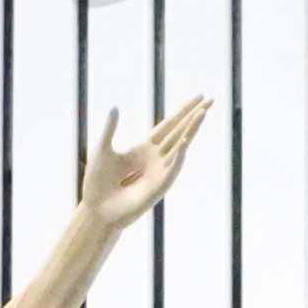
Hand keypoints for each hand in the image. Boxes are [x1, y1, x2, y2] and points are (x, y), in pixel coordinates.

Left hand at [78, 97, 212, 226]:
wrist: (96, 211)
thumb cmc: (98, 184)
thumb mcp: (103, 150)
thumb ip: (110, 129)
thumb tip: (114, 107)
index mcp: (145, 148)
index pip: (169, 125)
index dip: (183, 111)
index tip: (199, 97)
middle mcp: (157, 159)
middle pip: (179, 132)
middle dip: (194, 116)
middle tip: (211, 100)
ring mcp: (159, 172)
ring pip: (179, 147)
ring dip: (190, 130)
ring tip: (202, 113)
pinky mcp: (158, 187)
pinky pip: (171, 169)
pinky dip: (178, 156)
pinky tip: (185, 142)